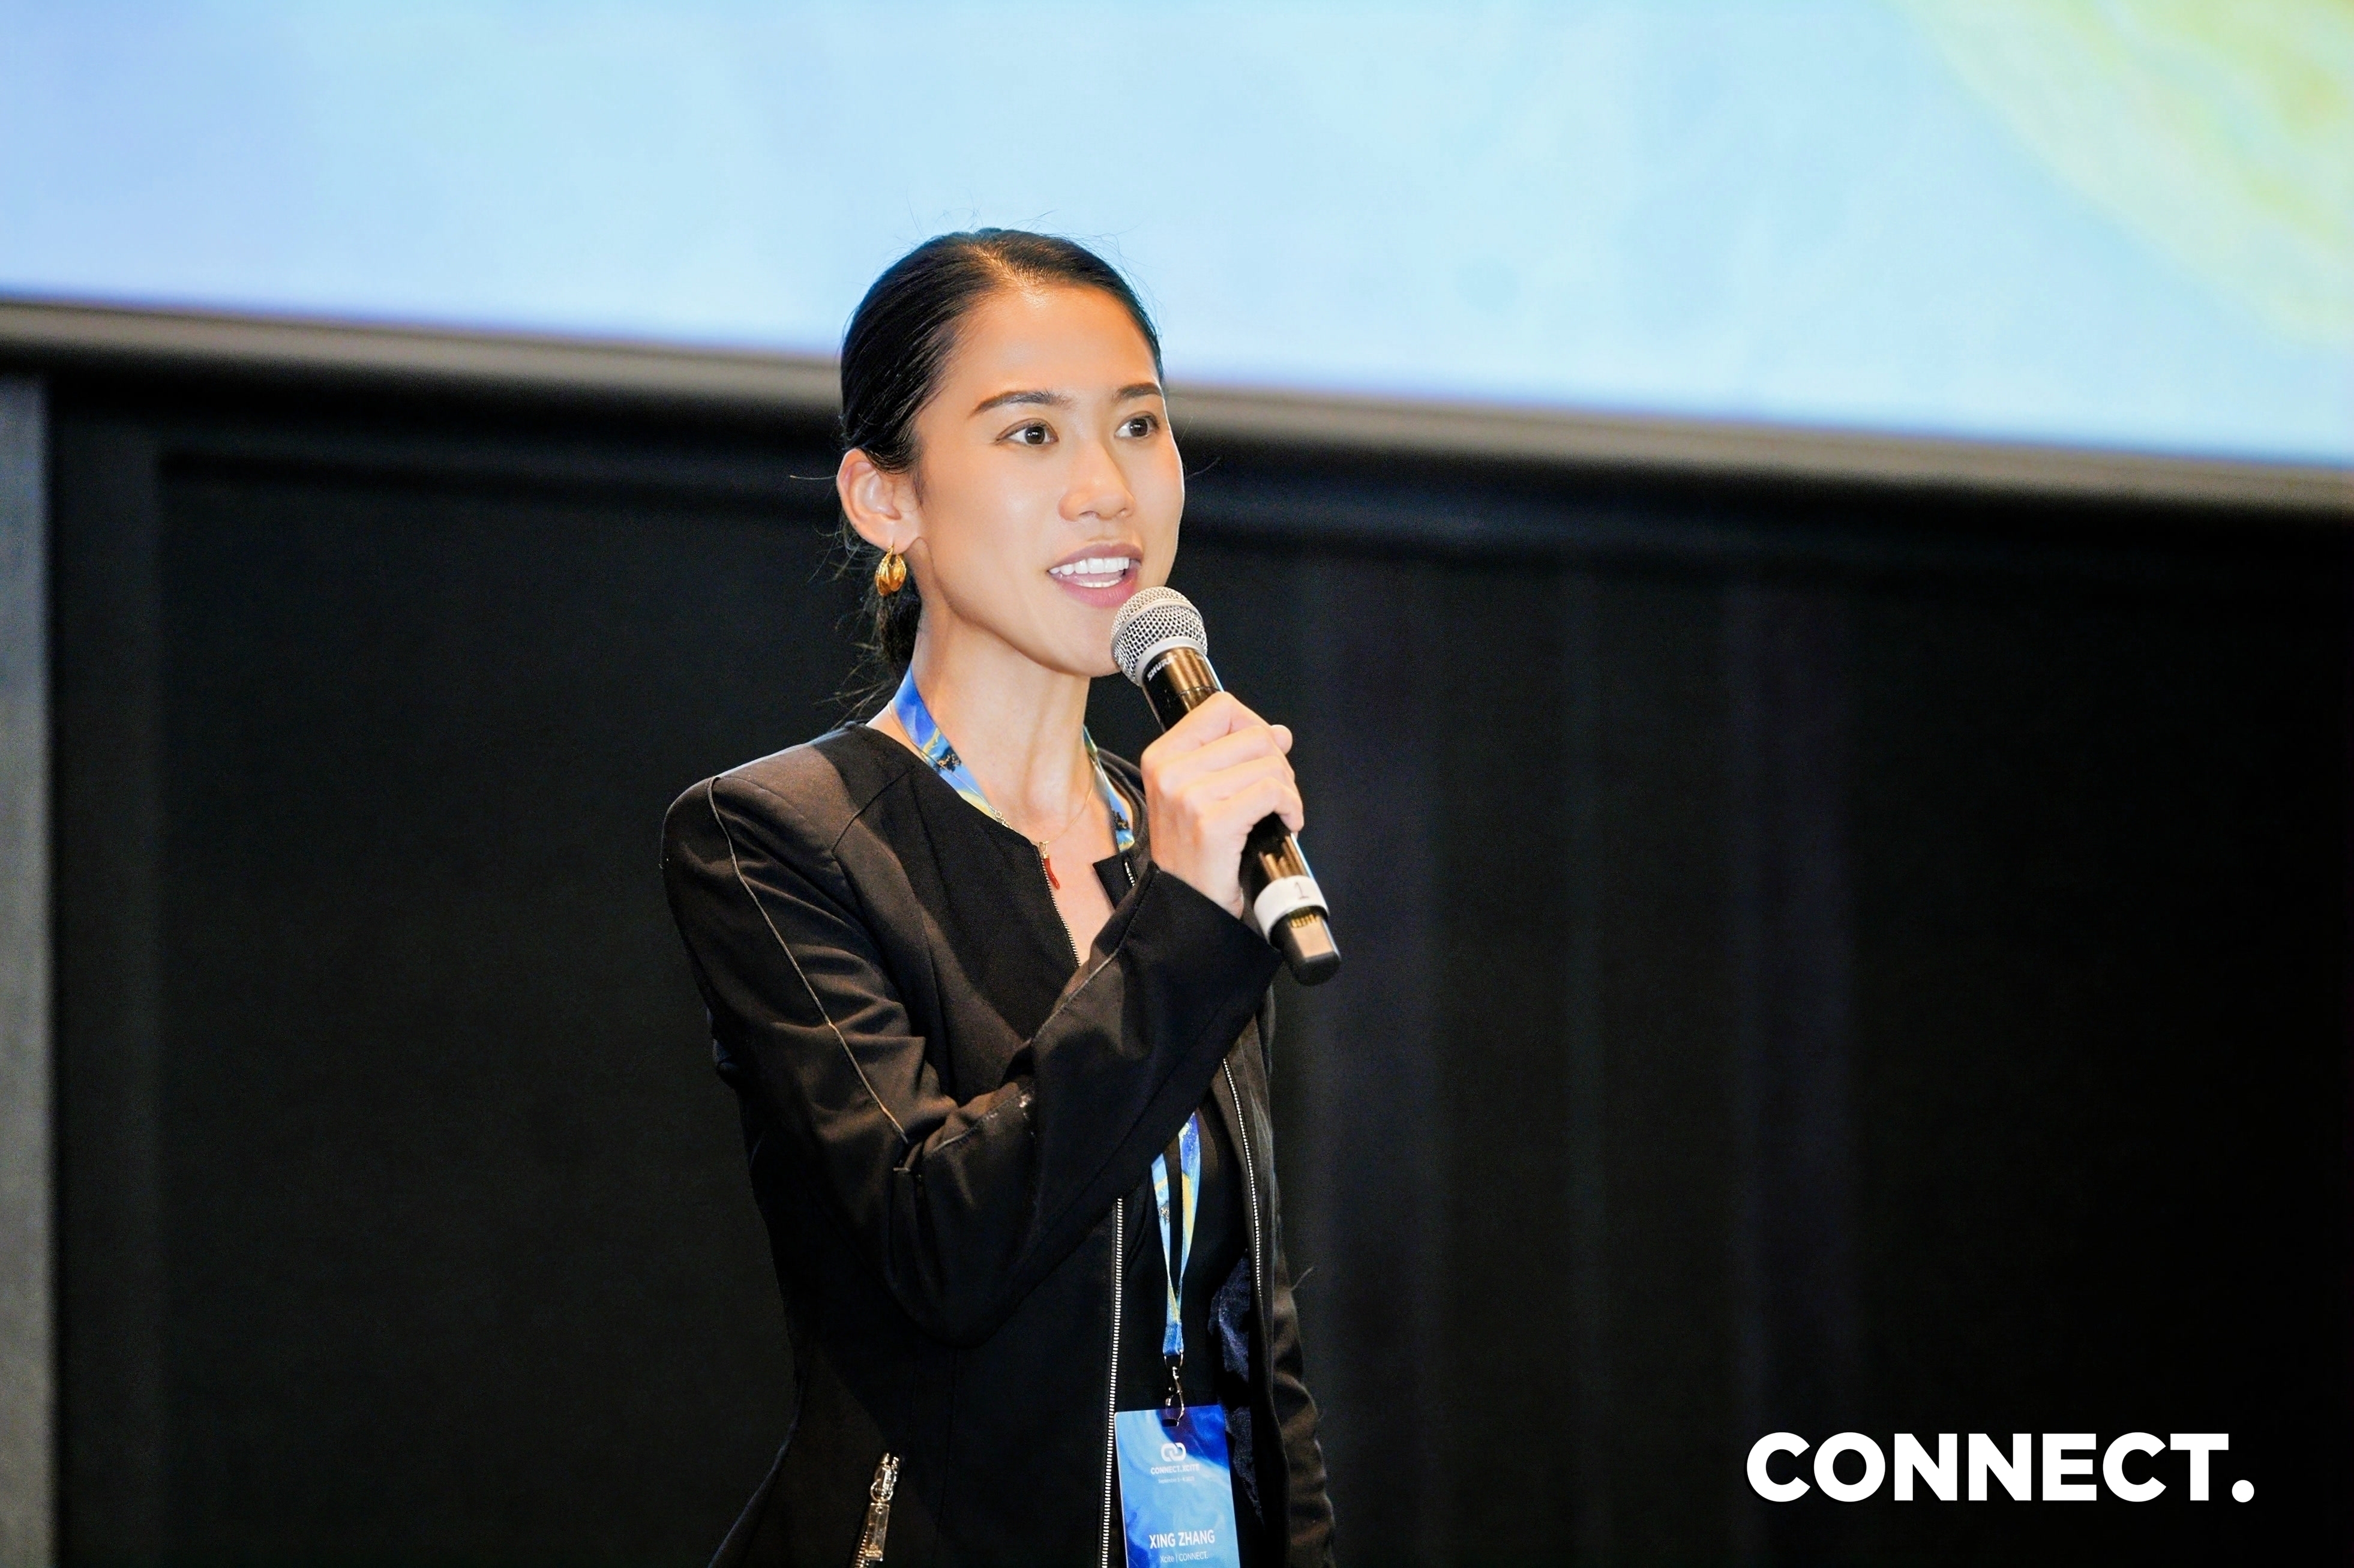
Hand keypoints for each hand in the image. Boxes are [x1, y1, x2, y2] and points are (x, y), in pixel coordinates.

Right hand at [1139, 692, 1303, 918]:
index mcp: (1161, 757)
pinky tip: (1288, 823)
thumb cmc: (1195, 855)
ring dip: (1287, 789)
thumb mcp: (1197, 795)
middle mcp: (1169, 772)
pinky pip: (1272, 792)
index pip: (1221, 707)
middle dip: (1278, 763)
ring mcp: (1189, 797)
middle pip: (1253, 735)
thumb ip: (1233, 756)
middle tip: (1275, 796)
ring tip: (1278, 813)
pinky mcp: (1213, 823)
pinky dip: (1292, 807)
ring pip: (1268, 763)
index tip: (1262, 755)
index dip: (1253, 725)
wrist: (1186, 907)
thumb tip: (1279, 733)